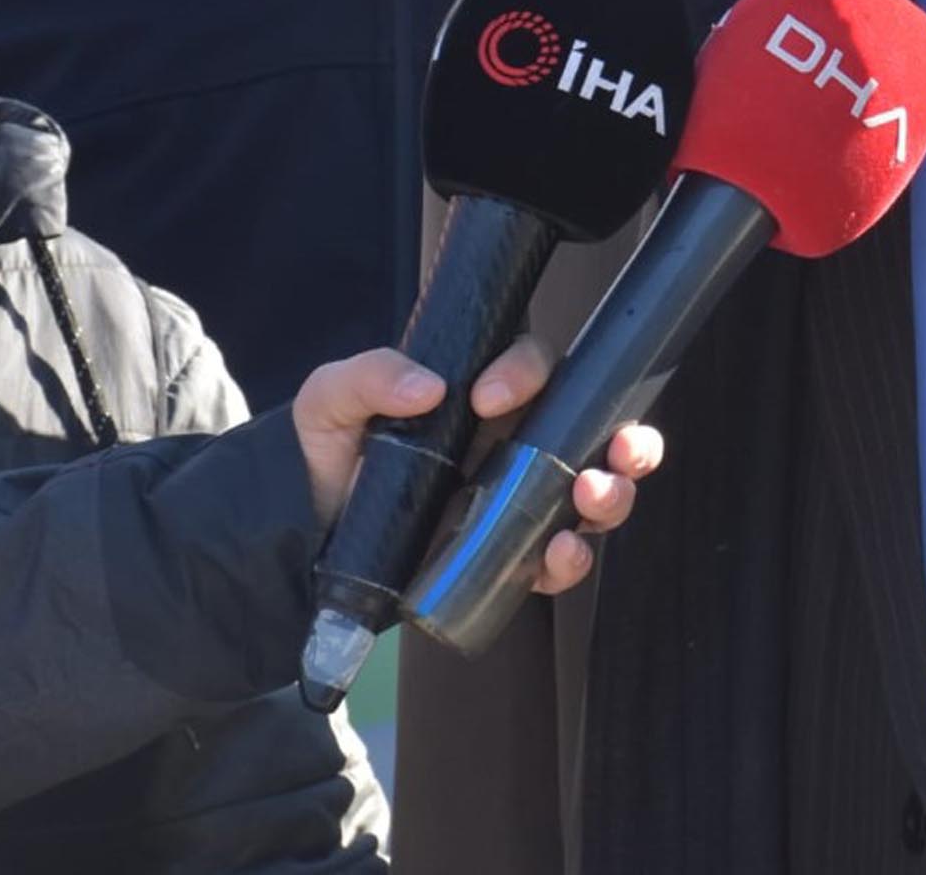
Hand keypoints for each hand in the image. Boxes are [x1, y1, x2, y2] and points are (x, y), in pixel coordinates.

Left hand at [292, 339, 663, 595]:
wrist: (300, 545)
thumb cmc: (324, 458)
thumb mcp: (329, 401)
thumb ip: (369, 376)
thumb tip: (427, 387)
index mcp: (485, 395)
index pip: (536, 367)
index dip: (528, 374)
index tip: (488, 399)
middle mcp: (515, 443)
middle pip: (594, 432)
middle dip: (624, 439)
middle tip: (619, 451)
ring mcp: (517, 500)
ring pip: (592, 492)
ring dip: (612, 495)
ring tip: (593, 500)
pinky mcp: (506, 555)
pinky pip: (556, 558)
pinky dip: (571, 559)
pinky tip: (559, 554)